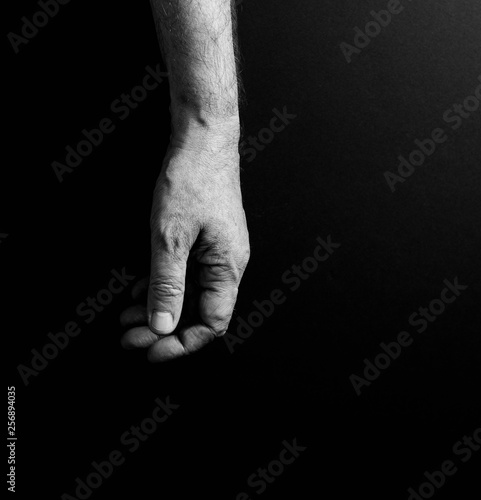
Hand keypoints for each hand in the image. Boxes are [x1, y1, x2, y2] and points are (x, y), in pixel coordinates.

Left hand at [120, 137, 249, 361]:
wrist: (203, 141)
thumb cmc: (193, 181)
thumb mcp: (170, 237)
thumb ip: (167, 284)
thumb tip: (163, 324)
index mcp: (227, 268)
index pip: (211, 323)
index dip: (181, 343)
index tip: (150, 350)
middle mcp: (227, 265)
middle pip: (198, 312)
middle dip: (163, 327)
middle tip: (129, 334)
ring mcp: (217, 253)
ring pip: (189, 295)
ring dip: (159, 308)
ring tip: (127, 315)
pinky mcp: (206, 241)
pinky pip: (186, 275)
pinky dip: (162, 286)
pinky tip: (139, 289)